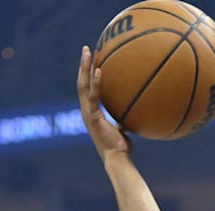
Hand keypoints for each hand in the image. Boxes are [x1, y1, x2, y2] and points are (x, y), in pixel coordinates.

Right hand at [76, 45, 130, 160]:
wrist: (117, 159)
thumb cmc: (121, 147)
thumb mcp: (122, 128)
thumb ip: (122, 118)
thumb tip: (133, 111)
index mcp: (91, 111)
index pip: (87, 88)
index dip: (87, 73)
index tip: (91, 59)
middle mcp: (86, 110)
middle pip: (81, 82)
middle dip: (83, 64)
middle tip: (86, 48)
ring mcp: (87, 113)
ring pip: (82, 85)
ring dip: (84, 67)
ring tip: (87, 52)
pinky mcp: (92, 116)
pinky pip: (93, 96)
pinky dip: (96, 82)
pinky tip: (100, 70)